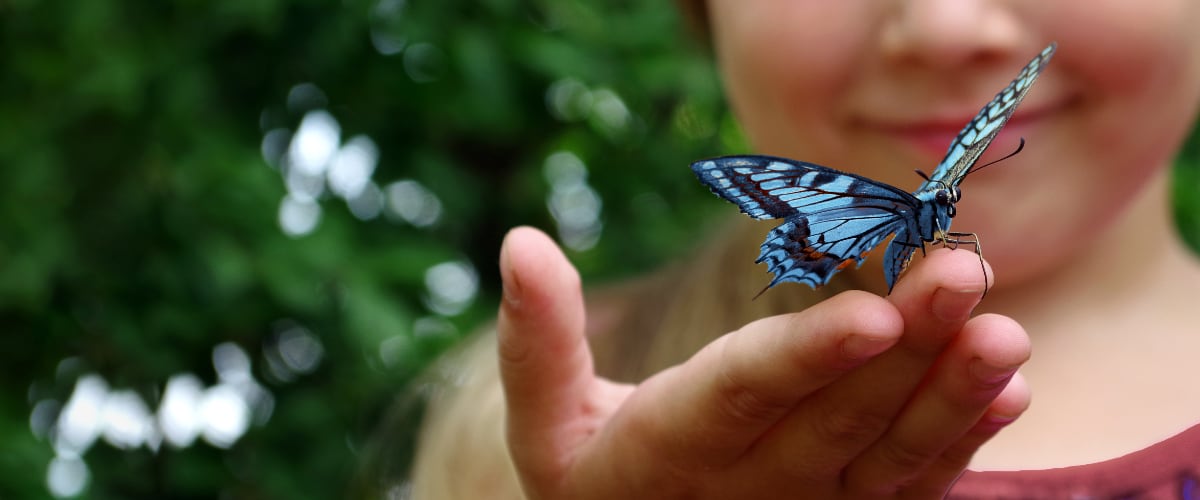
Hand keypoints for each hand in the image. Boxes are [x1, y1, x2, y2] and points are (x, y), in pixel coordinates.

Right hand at [497, 226, 1030, 498]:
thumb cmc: (589, 474)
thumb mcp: (545, 419)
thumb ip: (537, 340)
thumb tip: (519, 240)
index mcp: (667, 453)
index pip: (742, 395)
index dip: (806, 357)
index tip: (874, 311)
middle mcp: (749, 490)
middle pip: (837, 420)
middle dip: (907, 350)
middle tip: (963, 275)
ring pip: (890, 459)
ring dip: (952, 398)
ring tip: (1006, 334)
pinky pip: (912, 489)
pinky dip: (962, 442)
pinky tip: (1009, 390)